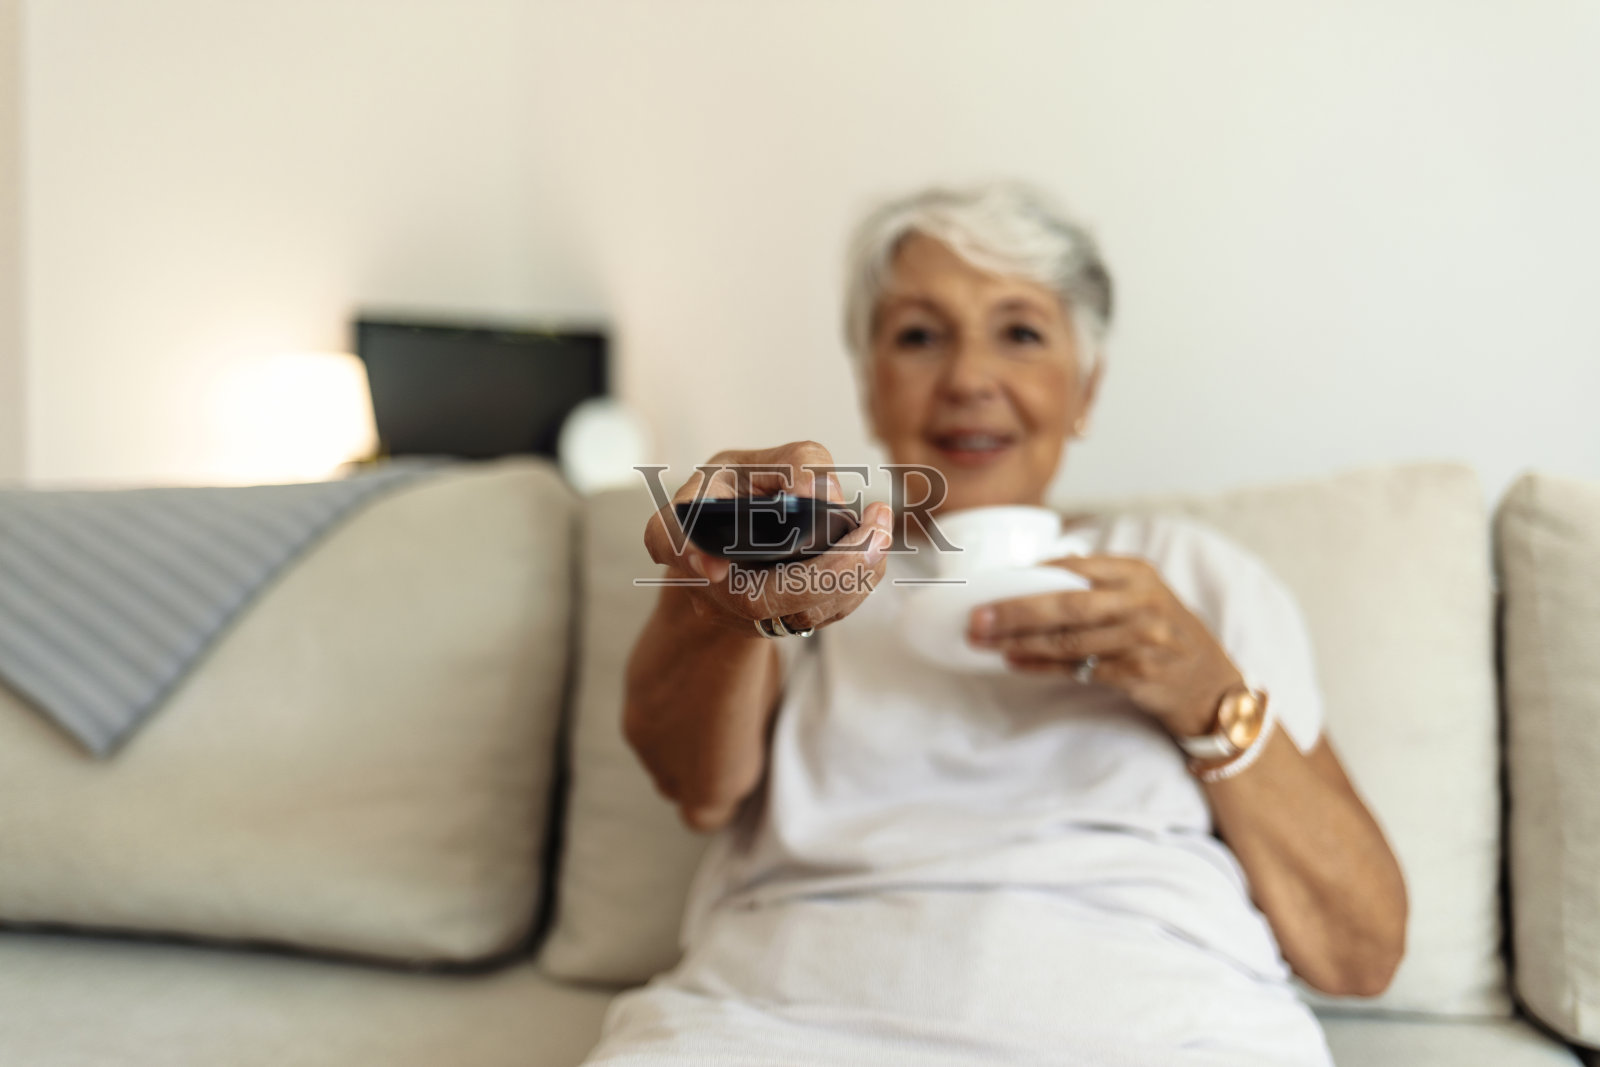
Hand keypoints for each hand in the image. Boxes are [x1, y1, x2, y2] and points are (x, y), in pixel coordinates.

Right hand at [642, 440, 893, 635]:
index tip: (713, 566)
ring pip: (794, 614)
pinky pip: (817, 618)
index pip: (670, 540)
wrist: (748, 538)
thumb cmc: (750, 490)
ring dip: (851, 578)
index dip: (688, 554)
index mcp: (682, 524)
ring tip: (881, 532)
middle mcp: (700, 577)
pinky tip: (872, 554)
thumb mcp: (766, 460)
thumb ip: (797, 463)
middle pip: (753, 597)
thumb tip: (821, 494)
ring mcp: (732, 610)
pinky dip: (854, 588)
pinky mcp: (769, 625)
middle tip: (875, 532)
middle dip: (825, 571)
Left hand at [965, 554, 1243, 738]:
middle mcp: (1143, 602)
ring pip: (1069, 641)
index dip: (1030, 576)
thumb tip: (1034, 569)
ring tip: (985, 642)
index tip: (990, 584)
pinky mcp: (1138, 672)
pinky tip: (1015, 662)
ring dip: (1021, 642)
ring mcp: (1143, 639)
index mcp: (1137, 573)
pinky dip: (1042, 666)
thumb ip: (1098, 580)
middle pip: (1066, 605)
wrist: (1209, 682)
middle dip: (1015, 612)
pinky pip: (1079, 669)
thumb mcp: (1141, 593)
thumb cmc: (1163, 632)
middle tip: (976, 619)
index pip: (1075, 568)